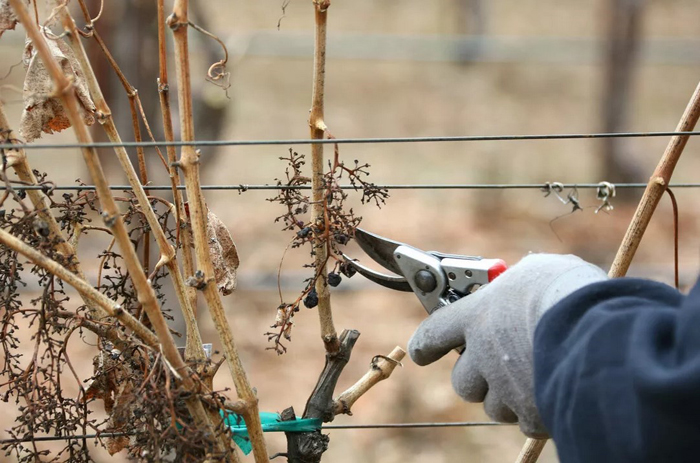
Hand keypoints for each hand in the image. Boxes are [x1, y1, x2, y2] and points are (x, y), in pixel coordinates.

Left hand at [408, 253, 607, 436]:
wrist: (600, 332)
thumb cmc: (571, 292)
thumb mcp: (540, 273)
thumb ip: (520, 286)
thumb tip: (523, 288)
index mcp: (477, 315)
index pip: (435, 332)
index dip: (426, 344)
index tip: (422, 352)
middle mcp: (483, 354)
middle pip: (463, 382)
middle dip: (479, 378)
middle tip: (501, 367)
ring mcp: (504, 388)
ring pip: (495, 406)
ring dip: (509, 396)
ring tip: (537, 375)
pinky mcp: (531, 415)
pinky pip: (527, 422)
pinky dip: (539, 412)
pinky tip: (558, 391)